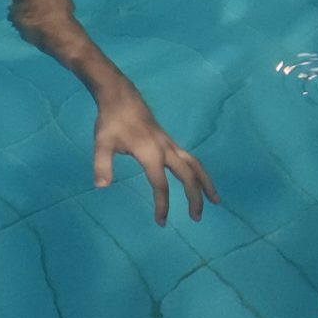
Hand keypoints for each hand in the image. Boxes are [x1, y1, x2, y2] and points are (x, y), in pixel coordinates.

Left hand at [93, 89, 217, 224]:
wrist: (120, 96)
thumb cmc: (111, 121)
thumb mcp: (102, 143)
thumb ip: (102, 165)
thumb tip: (101, 187)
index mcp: (150, 153)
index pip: (160, 184)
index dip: (162, 205)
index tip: (161, 222)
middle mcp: (165, 149)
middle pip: (188, 175)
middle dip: (194, 197)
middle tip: (196, 218)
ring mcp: (169, 143)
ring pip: (194, 164)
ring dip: (205, 182)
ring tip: (215, 200)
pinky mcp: (169, 140)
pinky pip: (189, 158)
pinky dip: (198, 171)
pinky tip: (198, 180)